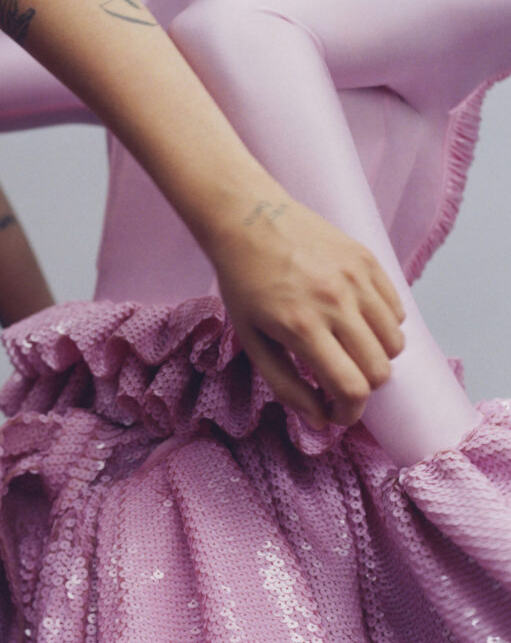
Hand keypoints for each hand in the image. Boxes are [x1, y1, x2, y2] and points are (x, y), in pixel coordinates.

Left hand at [210, 199, 405, 429]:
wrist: (249, 220)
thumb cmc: (245, 285)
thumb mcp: (252, 341)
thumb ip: (286, 385)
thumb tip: (319, 421)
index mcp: (302, 327)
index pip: (351, 388)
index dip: (349, 413)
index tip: (337, 415)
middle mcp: (336, 302)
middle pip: (379, 371)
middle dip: (362, 389)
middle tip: (339, 385)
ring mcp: (357, 278)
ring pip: (395, 343)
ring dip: (375, 358)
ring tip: (345, 350)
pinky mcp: (369, 260)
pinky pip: (396, 311)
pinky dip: (383, 327)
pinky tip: (353, 322)